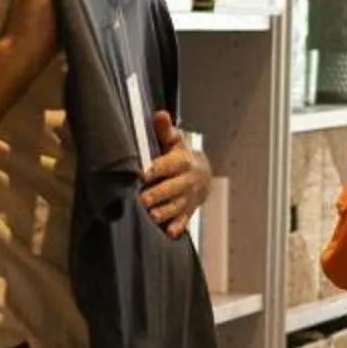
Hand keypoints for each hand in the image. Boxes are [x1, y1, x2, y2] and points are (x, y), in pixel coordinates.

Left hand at [142, 111, 210, 235]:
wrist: (203, 174)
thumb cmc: (180, 156)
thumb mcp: (174, 141)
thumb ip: (164, 130)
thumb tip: (159, 114)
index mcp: (182, 161)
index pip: (169, 165)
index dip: (157, 169)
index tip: (143, 173)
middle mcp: (187, 180)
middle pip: (173, 187)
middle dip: (159, 194)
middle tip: (143, 199)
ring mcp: (189, 197)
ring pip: (178, 205)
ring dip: (166, 211)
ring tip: (153, 216)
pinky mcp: (188, 211)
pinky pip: (184, 220)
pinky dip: (177, 227)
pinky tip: (168, 233)